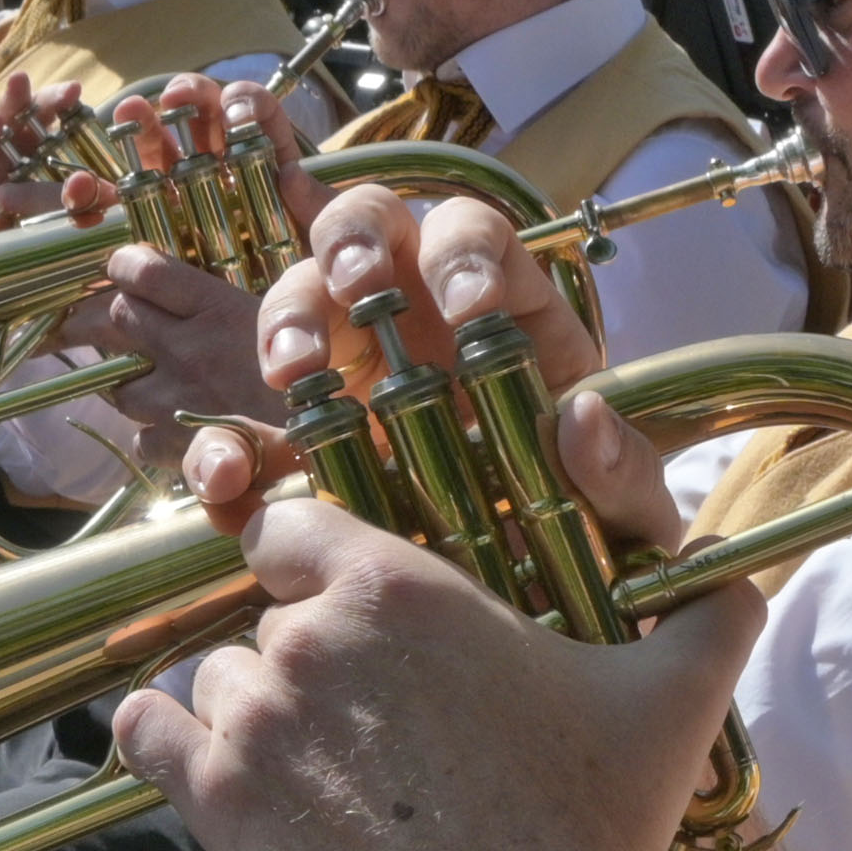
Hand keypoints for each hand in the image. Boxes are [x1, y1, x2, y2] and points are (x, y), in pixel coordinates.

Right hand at [0, 79, 95, 242]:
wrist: (3, 233)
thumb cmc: (40, 204)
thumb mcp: (67, 197)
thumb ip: (86, 194)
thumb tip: (111, 196)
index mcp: (32, 137)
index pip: (44, 109)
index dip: (57, 97)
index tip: (74, 90)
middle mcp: (3, 145)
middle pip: (7, 111)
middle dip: (14, 95)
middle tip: (21, 80)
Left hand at [108, 457, 751, 850]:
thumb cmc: (596, 823)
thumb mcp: (677, 695)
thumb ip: (709, 608)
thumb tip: (737, 571)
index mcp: (398, 587)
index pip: (296, 527)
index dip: (312, 564)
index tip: (338, 606)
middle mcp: (310, 639)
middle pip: (266, 617)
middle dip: (307, 659)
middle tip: (368, 726)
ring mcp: (252, 719)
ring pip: (216, 680)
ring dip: (251, 713)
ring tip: (319, 771)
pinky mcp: (215, 799)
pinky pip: (145, 733)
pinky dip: (161, 739)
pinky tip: (201, 760)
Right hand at [193, 178, 687, 546]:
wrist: (550, 624)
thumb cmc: (600, 549)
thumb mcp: (626, 520)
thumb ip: (620, 474)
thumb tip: (584, 418)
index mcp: (506, 312)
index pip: (476, 234)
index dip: (464, 250)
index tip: (468, 303)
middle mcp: (419, 318)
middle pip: (369, 226)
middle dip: (353, 242)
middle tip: (357, 288)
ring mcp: (352, 368)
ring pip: (296, 292)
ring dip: (286, 315)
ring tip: (292, 371)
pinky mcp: (302, 445)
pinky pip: (245, 424)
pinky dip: (225, 443)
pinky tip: (232, 478)